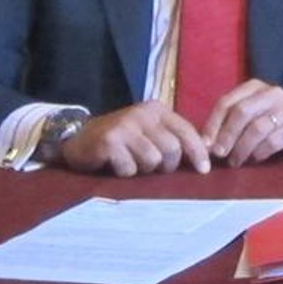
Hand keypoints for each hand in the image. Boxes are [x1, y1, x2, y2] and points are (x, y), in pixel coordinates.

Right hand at [53, 101, 210, 176]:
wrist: (77, 138)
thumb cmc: (119, 140)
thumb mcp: (148, 132)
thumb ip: (171, 138)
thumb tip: (205, 154)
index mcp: (157, 110)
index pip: (186, 131)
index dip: (198, 152)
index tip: (204, 170)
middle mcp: (143, 114)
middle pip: (172, 149)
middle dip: (166, 166)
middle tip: (152, 169)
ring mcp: (125, 126)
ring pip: (152, 160)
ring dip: (143, 170)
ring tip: (132, 164)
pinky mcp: (109, 141)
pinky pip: (130, 168)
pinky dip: (125, 173)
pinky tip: (116, 166)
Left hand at [201, 79, 282, 165]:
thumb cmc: (272, 124)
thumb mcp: (251, 118)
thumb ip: (229, 125)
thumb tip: (204, 145)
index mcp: (254, 87)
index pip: (227, 102)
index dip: (213, 124)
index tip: (205, 145)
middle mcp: (271, 93)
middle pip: (241, 112)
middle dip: (227, 135)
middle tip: (219, 155)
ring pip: (256, 128)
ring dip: (242, 149)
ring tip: (235, 162)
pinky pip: (272, 141)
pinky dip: (259, 153)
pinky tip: (255, 159)